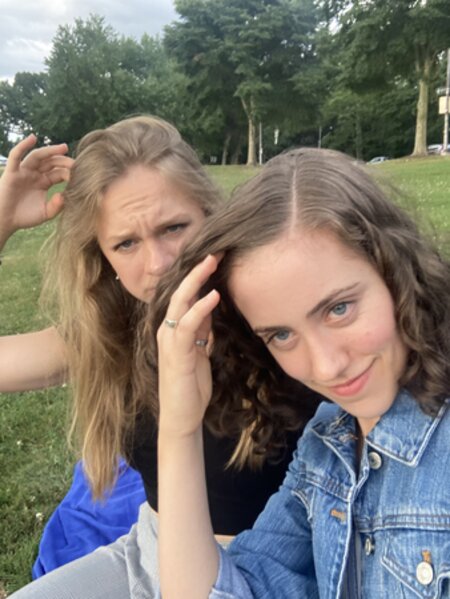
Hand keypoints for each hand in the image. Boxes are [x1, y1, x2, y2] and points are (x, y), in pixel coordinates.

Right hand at [0, 134, 72, 243]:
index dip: (69, 172)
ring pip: (38, 156)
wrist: (6, 221)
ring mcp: (24, 171)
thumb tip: (65, 196)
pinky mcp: (12, 172)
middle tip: (76, 162)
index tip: (81, 174)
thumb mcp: (46, 213)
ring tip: (64, 147)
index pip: (59, 172)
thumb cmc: (25, 217)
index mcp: (45, 181)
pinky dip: (23, 146)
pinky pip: (16, 156)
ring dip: (51, 150)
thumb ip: (57, 206)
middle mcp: (35, 174)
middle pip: (51, 162)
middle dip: (64, 160)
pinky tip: (32, 138)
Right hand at [157, 255, 220, 437]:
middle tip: (214, 251)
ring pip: (180, 302)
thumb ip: (202, 332)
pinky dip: (200, 308)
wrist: (181, 416)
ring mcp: (169, 341)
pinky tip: (213, 295)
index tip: (215, 259)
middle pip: (180, 292)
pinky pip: (187, 325)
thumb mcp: (201, 352)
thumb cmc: (191, 386)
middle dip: (196, 270)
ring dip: (196, 281)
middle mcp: (168, 330)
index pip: (185, 296)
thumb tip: (211, 311)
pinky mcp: (177, 353)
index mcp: (174, 329)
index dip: (198, 277)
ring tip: (212, 262)